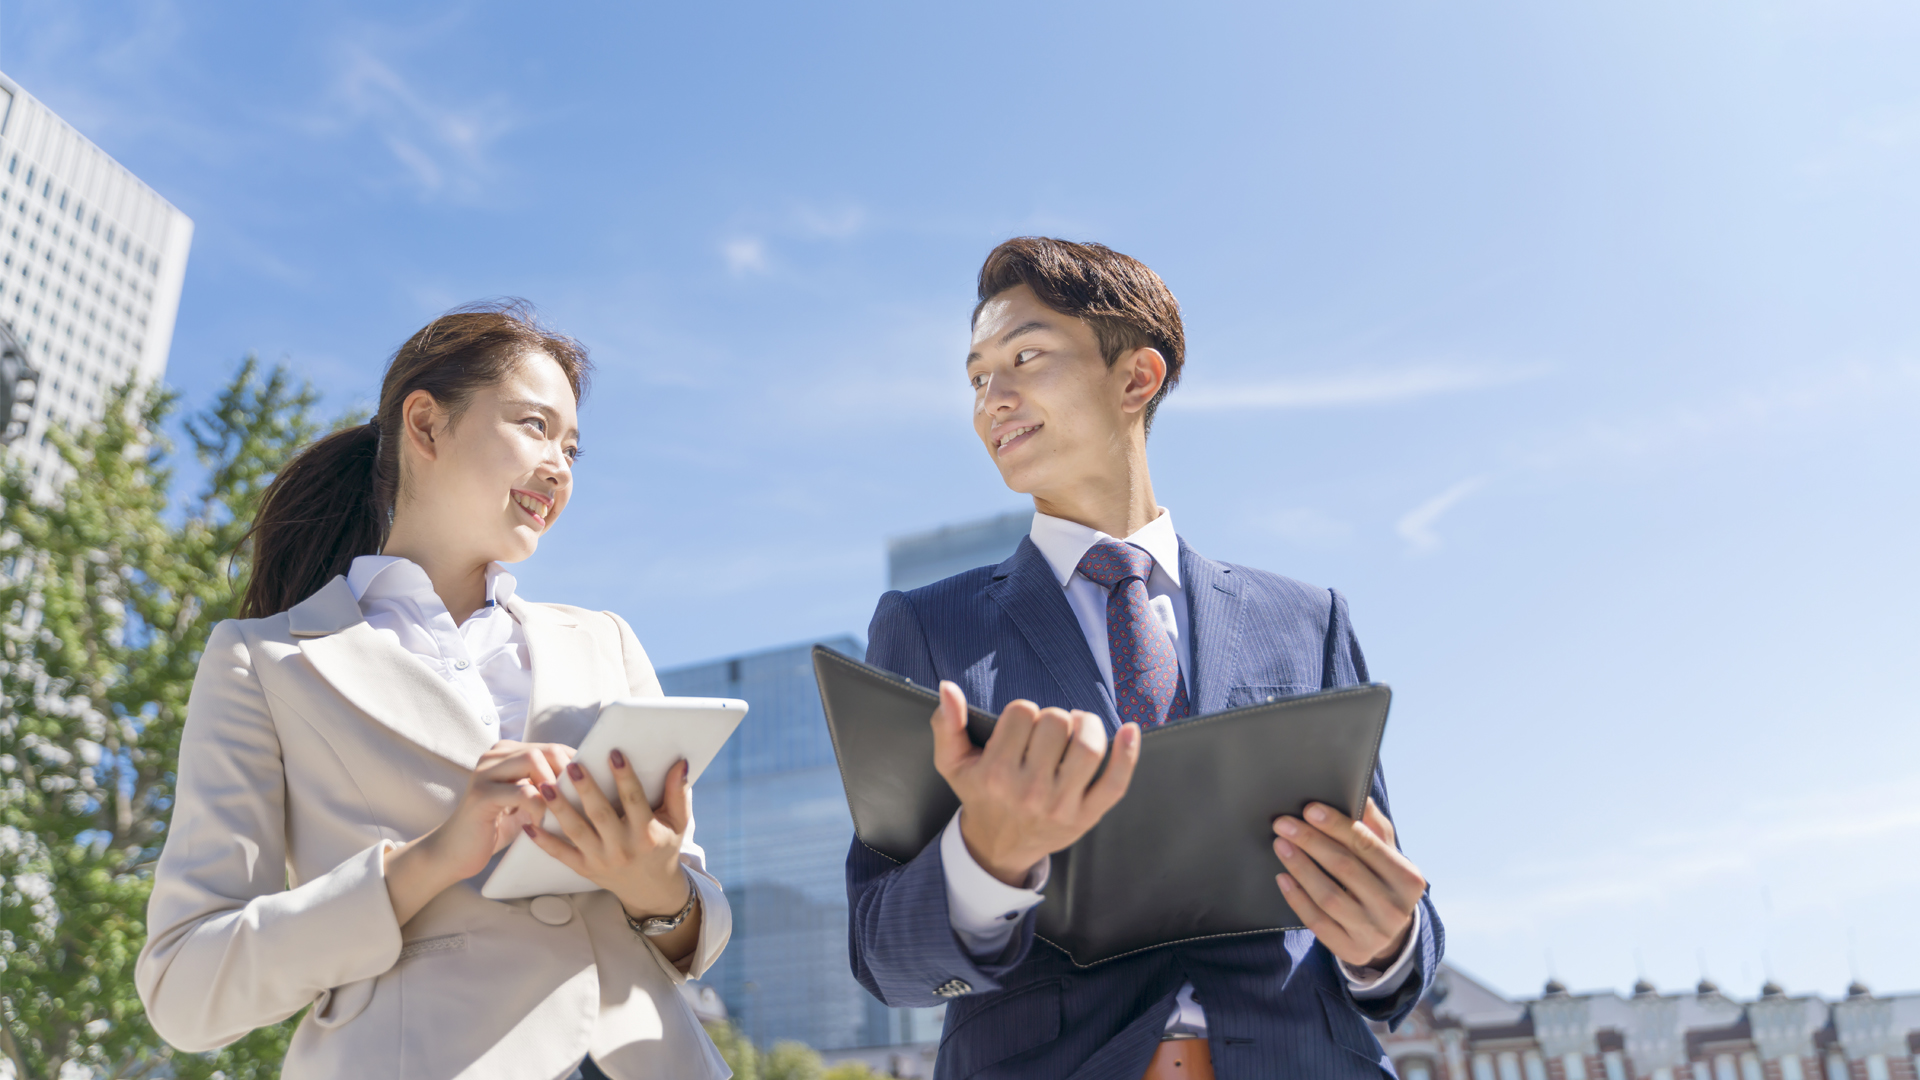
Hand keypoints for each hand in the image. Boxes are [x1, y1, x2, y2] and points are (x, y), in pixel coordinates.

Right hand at [385, 740, 573, 924]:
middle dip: (569, 773)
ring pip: (533, 761)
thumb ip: (547, 786)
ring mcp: (484, 772)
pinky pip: (522, 792)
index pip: (552, 747)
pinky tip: (542, 823)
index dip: (577, 765)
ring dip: (555, 787)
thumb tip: (588, 781)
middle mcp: (494, 756)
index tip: (595, 785)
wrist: (456, 853)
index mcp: (507, 753)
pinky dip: (540, 807)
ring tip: (563, 811)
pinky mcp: (480, 795)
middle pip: (546, 749)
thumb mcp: (526, 802)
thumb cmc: (497, 828)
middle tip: (580, 800)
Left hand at [523, 751, 695, 919]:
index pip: (634, 800)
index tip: (614, 753)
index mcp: (647, 834)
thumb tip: (679, 763)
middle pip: (600, 815)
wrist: (651, 889)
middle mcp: (623, 848)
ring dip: (559, 809)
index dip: (624, 776)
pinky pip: (561, 854)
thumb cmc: (664, 846)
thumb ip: (678, 792)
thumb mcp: (679, 822)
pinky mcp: (584, 869)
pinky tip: (529, 824)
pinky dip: (544, 841)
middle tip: (572, 766)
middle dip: (586, 789)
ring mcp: (600, 860)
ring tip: (545, 786)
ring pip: (576, 832)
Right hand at [931, 681, 1140, 887]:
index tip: (1020, 728)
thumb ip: (946, 724)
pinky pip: (1115, 783)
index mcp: (996, 772)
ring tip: (1078, 727)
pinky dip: (1127, 754)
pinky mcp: (1086, 816)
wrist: (998, 846)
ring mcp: (1061, 804)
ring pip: (1087, 746)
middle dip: (1053, 717)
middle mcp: (1029, 790)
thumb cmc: (979, 795)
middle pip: (1055, 723)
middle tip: (1049, 731)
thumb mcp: (952, 763)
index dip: (1023, 713)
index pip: (1022, 713)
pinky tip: (1129, 730)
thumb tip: (948, 688)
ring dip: (1087, 725)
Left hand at [1271, 798, 1424, 968]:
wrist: (1389, 933)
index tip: (1309, 809)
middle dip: (1311, 841)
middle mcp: (1394, 908)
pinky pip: (1318, 922)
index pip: (1367, 846)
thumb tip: (1359, 795)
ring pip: (1329, 896)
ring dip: (1300, 867)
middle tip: (1283, 824)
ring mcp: (1374, 933)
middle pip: (1345, 868)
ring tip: (1280, 845)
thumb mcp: (1387, 854)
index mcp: (1408, 879)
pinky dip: (1297, 898)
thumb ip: (1373, 826)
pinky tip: (1283, 878)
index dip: (1336, 826)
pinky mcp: (1352, 950)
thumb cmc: (1382, 880)